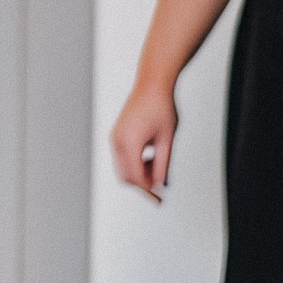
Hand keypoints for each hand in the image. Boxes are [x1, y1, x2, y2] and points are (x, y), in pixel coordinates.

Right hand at [111, 82, 177, 203]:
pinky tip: (150, 158)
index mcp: (130, 143)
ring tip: (157, 168)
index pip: (137, 177)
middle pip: (125, 176)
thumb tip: (160, 184)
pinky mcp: (117, 134)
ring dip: (138, 174)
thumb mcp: (167, 140)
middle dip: (141, 185)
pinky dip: (134, 163)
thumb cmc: (161, 106)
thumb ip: (163, 164)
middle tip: (159, 189)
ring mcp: (115, 137)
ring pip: (122, 168)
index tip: (159, 199)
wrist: (152, 83)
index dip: (148, 191)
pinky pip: (122, 157)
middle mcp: (118, 141)